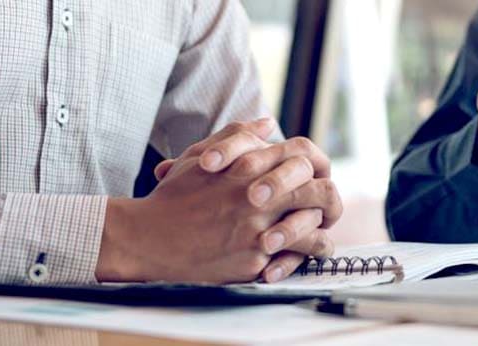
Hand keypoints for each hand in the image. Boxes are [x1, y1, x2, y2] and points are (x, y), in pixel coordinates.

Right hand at [97, 120, 341, 283]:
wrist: (147, 239)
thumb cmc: (174, 197)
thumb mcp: (201, 156)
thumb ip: (237, 136)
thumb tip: (268, 124)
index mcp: (249, 169)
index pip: (304, 161)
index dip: (316, 169)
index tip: (313, 180)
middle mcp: (257, 200)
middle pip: (320, 194)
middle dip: (329, 201)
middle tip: (327, 209)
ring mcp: (257, 233)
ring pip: (314, 233)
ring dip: (320, 235)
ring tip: (318, 238)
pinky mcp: (252, 263)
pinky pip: (292, 262)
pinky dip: (299, 260)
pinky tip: (298, 258)